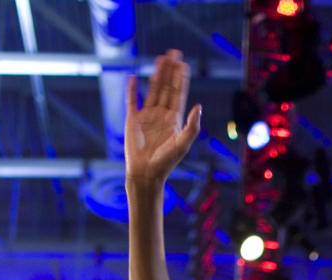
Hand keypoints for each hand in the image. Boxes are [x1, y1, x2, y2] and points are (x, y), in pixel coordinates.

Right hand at [124, 51, 201, 188]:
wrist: (146, 174)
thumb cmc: (166, 162)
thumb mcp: (183, 144)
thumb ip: (192, 126)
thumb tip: (199, 106)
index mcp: (174, 120)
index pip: (178, 94)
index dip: (181, 79)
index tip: (183, 64)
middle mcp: (161, 115)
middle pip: (166, 88)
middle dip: (170, 71)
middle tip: (173, 53)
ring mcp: (147, 116)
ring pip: (152, 90)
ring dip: (156, 74)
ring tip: (160, 58)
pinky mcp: (133, 120)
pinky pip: (132, 101)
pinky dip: (132, 89)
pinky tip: (132, 77)